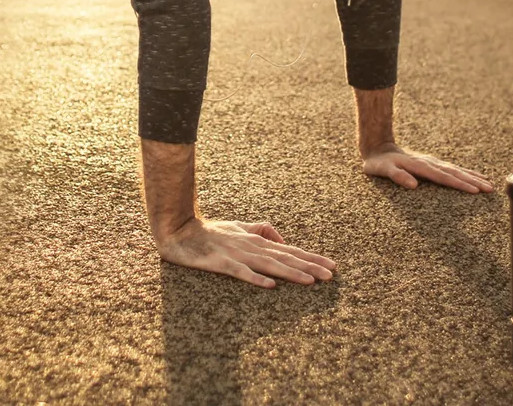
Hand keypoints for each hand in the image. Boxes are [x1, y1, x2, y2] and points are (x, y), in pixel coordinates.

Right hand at [156, 217, 336, 288]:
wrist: (180, 231)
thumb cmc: (210, 231)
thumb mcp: (239, 227)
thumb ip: (260, 230)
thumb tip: (281, 238)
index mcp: (257, 240)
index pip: (290, 250)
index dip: (311, 258)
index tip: (332, 266)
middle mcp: (252, 246)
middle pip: (286, 257)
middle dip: (310, 266)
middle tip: (331, 275)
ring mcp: (237, 254)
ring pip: (269, 264)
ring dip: (291, 272)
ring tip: (311, 281)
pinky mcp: (221, 263)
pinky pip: (241, 272)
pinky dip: (256, 278)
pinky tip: (270, 285)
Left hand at [362, 143, 494, 193]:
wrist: (378, 146)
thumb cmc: (378, 163)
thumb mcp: (382, 170)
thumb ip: (397, 176)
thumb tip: (413, 185)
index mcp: (420, 166)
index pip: (443, 177)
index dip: (459, 184)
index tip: (475, 191)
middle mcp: (429, 163)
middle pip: (455, 173)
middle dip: (473, 181)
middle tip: (490, 189)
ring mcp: (432, 162)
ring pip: (457, 170)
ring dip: (473, 177)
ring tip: (489, 184)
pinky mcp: (432, 163)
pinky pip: (453, 168)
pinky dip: (466, 172)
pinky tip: (476, 176)